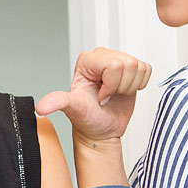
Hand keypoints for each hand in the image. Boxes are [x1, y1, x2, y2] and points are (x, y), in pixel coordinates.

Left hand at [36, 48, 151, 144]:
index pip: (113, 64)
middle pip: (127, 64)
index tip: (100, 96)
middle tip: (107, 96)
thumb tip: (40, 108)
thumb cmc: (87, 120)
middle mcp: (102, 57)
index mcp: (87, 61)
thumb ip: (57, 103)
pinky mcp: (133, 69)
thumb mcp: (72, 109)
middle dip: (120, 86)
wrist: (100, 130)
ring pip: (138, 66)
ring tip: (115, 95)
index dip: (110, 84)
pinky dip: (138, 86)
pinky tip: (124, 92)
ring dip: (129, 87)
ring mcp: (118, 61)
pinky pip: (146, 70)